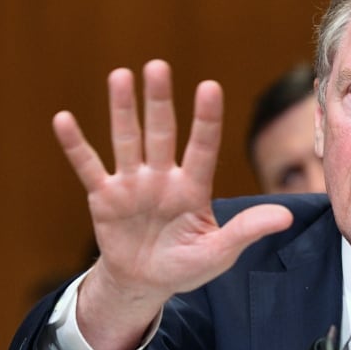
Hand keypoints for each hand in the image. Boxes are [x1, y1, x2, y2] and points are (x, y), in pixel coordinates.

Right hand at [53, 60, 291, 349]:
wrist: (145, 283)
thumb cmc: (187, 264)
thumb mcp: (219, 252)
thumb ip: (247, 231)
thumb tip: (286, 216)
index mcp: (193, 189)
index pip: (203, 147)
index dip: (206, 119)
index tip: (209, 87)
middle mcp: (163, 178)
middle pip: (161, 133)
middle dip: (159, 101)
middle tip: (157, 66)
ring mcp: (132, 184)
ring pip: (127, 140)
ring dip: (123, 110)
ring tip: (121, 76)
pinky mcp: (104, 197)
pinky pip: (88, 167)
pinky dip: (76, 146)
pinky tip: (64, 120)